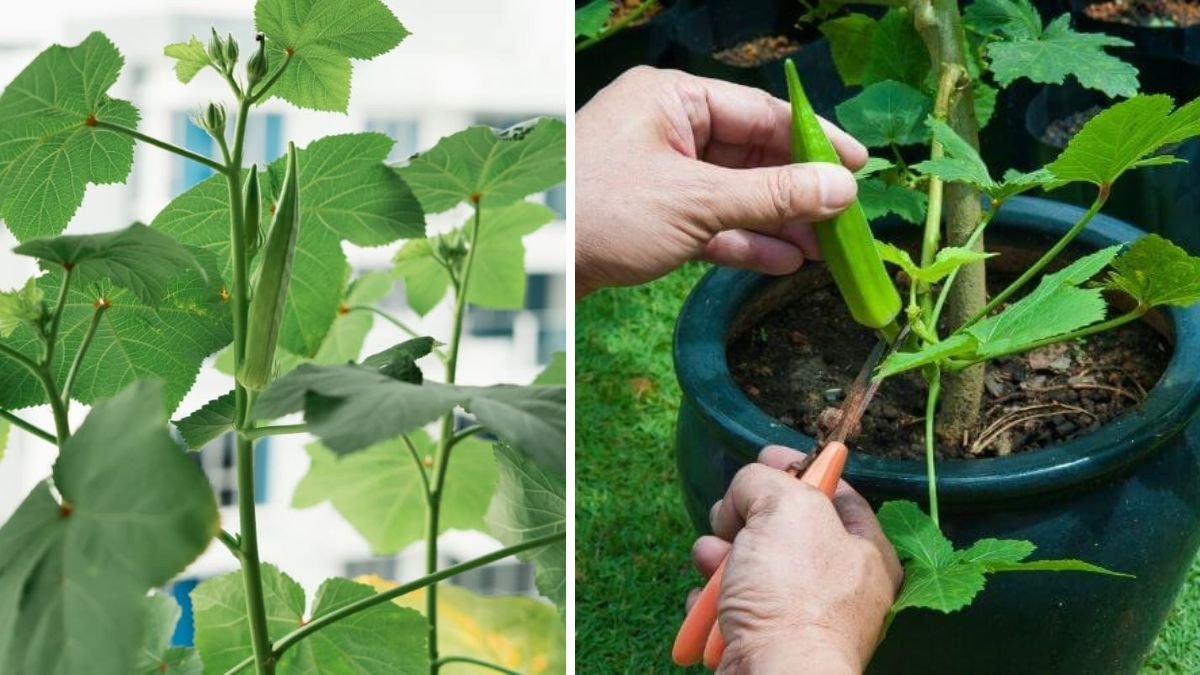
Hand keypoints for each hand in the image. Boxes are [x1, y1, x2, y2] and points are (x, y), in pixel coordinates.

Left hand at [575, 66, 867, 296]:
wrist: (541, 265)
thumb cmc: (601, 213)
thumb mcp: (697, 202)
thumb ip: (772, 195)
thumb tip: (840, 188)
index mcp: (672, 100)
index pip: (760, 112)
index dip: (813, 141)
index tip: (858, 167)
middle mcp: (666, 128)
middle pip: (750, 155)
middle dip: (797, 192)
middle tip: (844, 220)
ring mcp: (659, 172)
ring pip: (734, 193)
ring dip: (777, 222)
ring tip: (823, 250)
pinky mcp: (652, 214)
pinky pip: (711, 221)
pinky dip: (744, 240)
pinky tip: (783, 261)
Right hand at [688, 446, 901, 673]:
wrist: (774, 674)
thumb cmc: (793, 593)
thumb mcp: (785, 506)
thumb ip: (765, 480)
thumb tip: (745, 492)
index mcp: (864, 551)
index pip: (834, 492)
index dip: (798, 468)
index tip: (766, 455)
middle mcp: (837, 585)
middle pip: (781, 529)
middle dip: (744, 519)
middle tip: (731, 521)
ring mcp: (798, 616)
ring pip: (747, 566)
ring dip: (719, 558)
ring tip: (711, 563)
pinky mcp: (763, 640)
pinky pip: (730, 607)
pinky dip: (711, 602)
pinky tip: (707, 605)